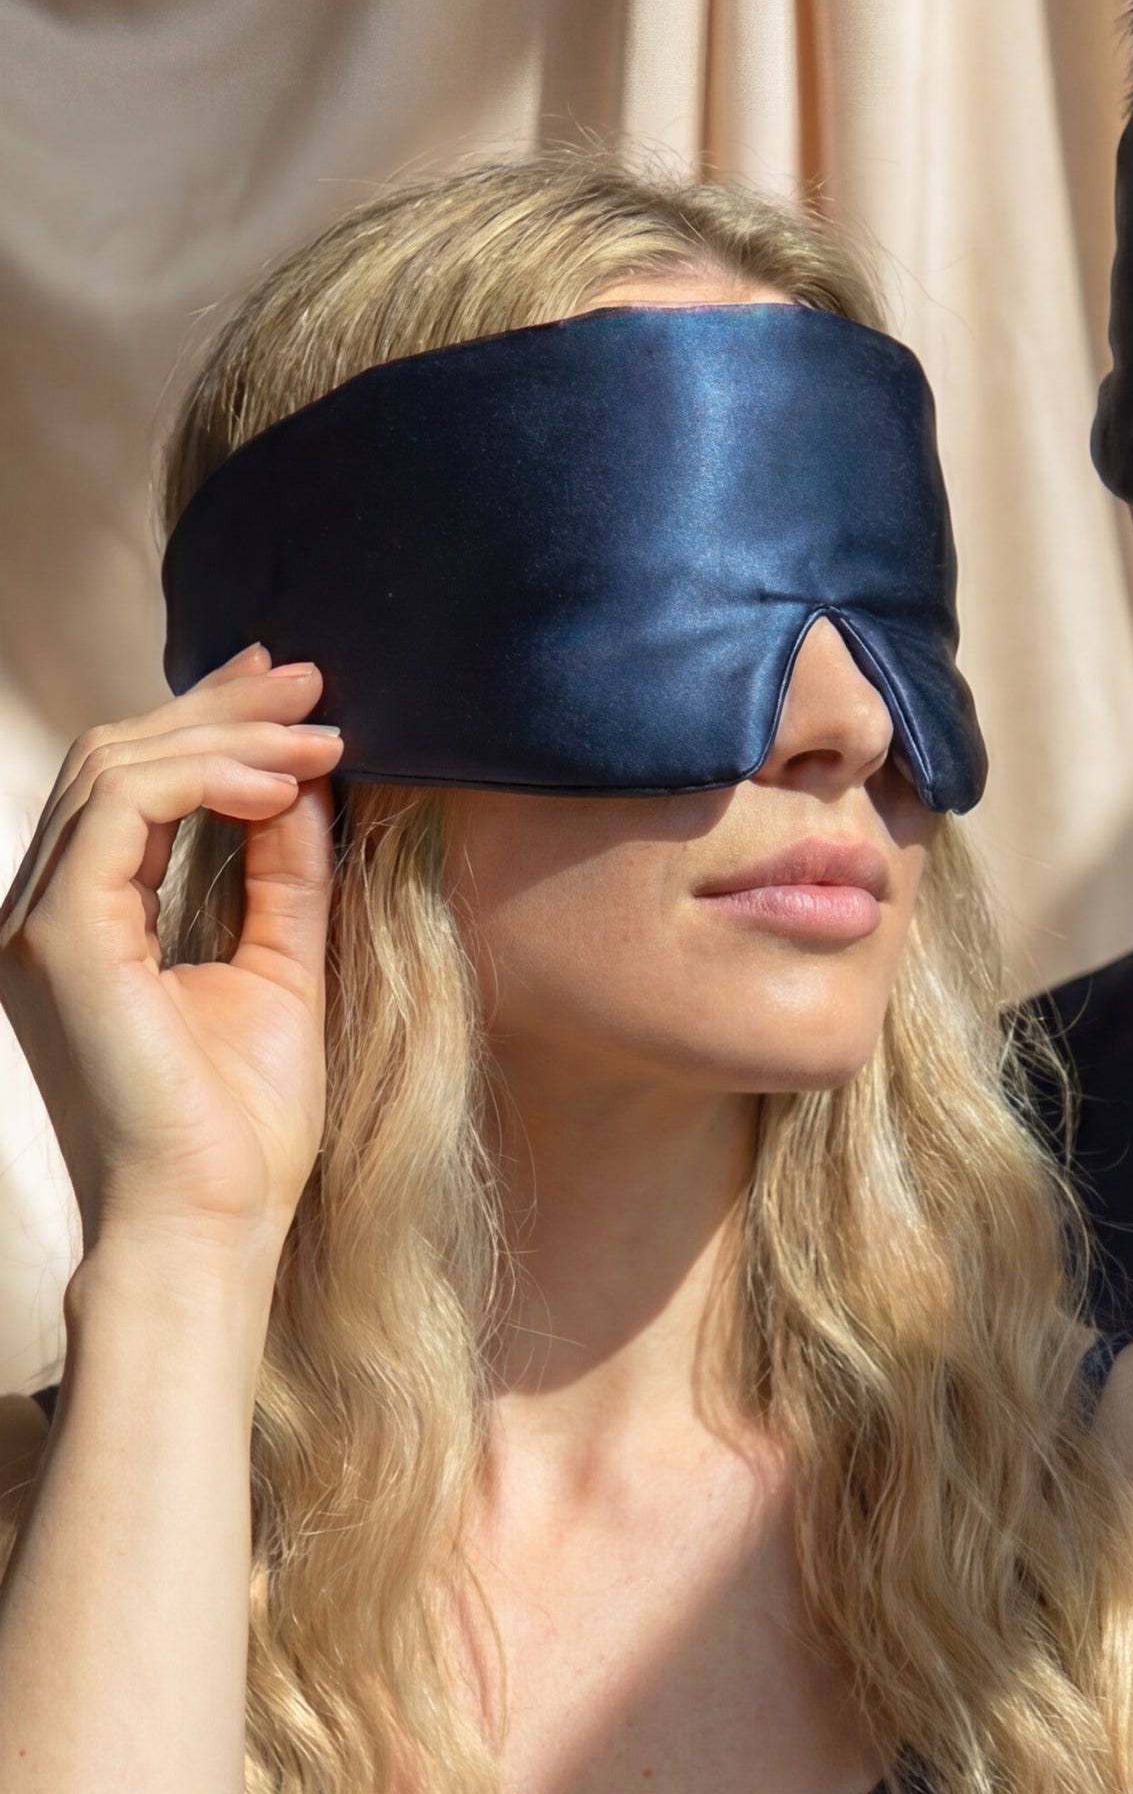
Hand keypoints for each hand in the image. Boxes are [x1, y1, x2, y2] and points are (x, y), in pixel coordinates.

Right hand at [0, 644, 344, 1260]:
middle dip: (221, 708)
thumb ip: (284, 873)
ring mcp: (36, 925)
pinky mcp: (57, 940)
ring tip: (323, 738)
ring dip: (229, 738)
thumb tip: (307, 780)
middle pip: (118, 759)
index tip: (293, 690)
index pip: (132, 784)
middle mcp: (41, 914)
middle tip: (314, 680)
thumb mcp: (282, 966)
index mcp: (84, 922)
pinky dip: (204, 782)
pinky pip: (120, 814)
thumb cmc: (244, 1124)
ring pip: (115, 770)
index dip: (209, 721)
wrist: (214, 1222)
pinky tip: (281, 784)